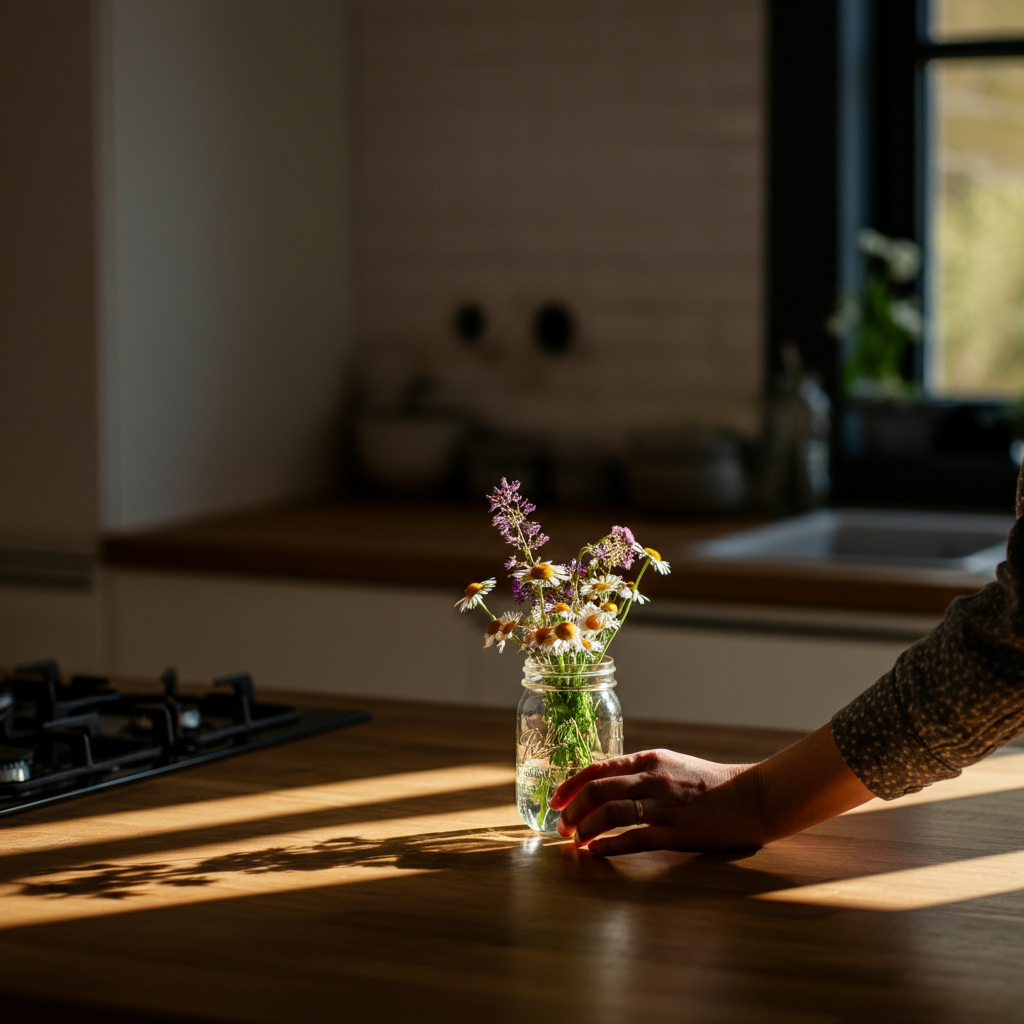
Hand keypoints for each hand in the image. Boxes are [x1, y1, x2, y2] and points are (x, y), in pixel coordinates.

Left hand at [549, 748, 765, 856]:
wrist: (751, 797)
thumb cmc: (709, 782)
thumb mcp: (670, 764)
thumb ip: (638, 771)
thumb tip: (602, 784)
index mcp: (649, 759)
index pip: (597, 769)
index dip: (570, 785)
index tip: (554, 800)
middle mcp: (653, 779)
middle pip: (597, 791)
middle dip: (571, 810)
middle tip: (561, 826)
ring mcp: (665, 807)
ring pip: (610, 815)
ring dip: (585, 830)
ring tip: (576, 842)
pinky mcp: (677, 834)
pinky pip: (634, 841)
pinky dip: (609, 847)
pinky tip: (596, 853)